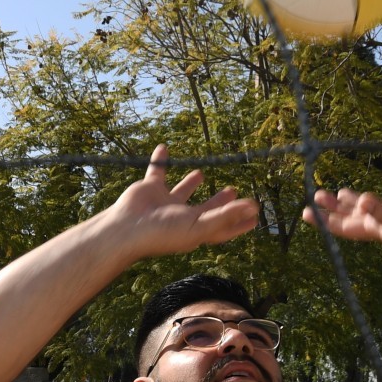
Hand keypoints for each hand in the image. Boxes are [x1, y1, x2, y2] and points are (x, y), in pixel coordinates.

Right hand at [102, 144, 259, 257]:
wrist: (127, 228)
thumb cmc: (163, 233)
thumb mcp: (200, 225)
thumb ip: (225, 215)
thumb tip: (252, 207)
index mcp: (195, 228)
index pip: (222, 225)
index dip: (238, 221)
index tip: (254, 216)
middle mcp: (181, 216)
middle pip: (205, 208)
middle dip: (219, 201)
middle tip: (232, 190)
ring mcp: (164, 202)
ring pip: (181, 191)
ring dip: (191, 183)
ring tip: (202, 173)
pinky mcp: (150, 188)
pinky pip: (157, 170)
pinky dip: (160, 159)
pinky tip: (164, 148)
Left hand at [303, 168, 381, 257]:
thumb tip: (361, 200)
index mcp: (379, 229)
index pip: (345, 225)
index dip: (325, 220)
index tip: (307, 212)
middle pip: (353, 213)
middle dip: (334, 207)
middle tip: (316, 195)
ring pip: (372, 201)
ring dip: (355, 196)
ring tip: (339, 190)